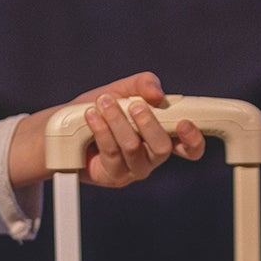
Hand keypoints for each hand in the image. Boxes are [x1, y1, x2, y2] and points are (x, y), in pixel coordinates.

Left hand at [7, 71, 204, 190]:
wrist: (67, 126)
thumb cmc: (102, 108)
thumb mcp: (124, 89)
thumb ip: (143, 84)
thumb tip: (157, 93)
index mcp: (163, 136)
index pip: (190, 147)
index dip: (194, 140)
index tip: (186, 124)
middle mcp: (152, 157)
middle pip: (162, 148)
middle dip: (148, 124)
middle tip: (135, 105)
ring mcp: (133, 169)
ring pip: (133, 149)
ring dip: (118, 123)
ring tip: (104, 104)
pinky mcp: (113, 176)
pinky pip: (111, 154)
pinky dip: (102, 131)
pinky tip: (93, 116)